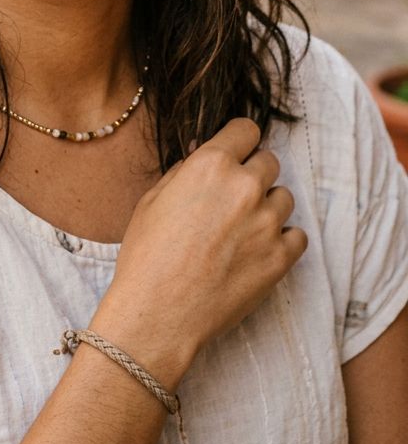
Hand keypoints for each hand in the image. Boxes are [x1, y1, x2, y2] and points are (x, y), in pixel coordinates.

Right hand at [91, 119, 306, 386]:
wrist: (157, 313)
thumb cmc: (147, 255)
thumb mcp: (154, 198)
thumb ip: (186, 170)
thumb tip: (204, 156)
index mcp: (211, 164)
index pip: (246, 130)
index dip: (239, 141)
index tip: (236, 153)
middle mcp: (245, 187)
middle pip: (269, 162)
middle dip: (253, 175)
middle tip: (234, 199)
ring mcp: (267, 223)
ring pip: (285, 197)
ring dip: (268, 207)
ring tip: (243, 230)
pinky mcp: (281, 258)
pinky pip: (296, 236)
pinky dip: (282, 240)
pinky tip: (257, 251)